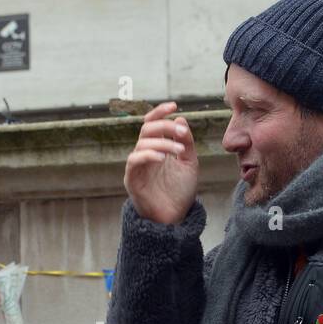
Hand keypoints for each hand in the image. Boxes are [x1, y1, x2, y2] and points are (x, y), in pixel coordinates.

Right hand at [123, 101, 198, 224]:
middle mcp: (145, 155)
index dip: (160, 112)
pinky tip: (163, 158)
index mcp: (156, 148)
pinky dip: (148, 155)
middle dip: (165, 126)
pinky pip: (134, 161)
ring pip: (143, 144)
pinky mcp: (132, 180)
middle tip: (181, 132)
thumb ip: (186, 142)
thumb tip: (181, 118)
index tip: (174, 105)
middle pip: (147, 130)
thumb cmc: (180, 192)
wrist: (175, 218)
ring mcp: (137, 167)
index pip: (152, 124)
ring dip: (163, 143)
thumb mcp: (189, 163)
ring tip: (179, 150)